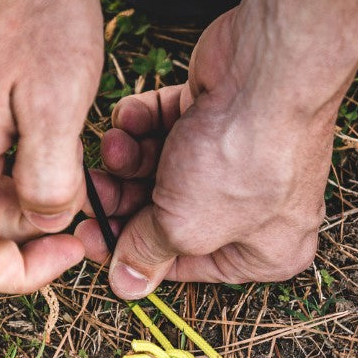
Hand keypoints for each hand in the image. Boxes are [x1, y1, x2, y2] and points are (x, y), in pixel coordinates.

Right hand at [0, 0, 102, 292]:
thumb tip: (47, 222)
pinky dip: (20, 162)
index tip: (73, 250)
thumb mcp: (60, 104)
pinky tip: (56, 131)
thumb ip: (50, 181)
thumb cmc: (32, 8)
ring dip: (34, 192)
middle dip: (40, 228)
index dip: (24, 274)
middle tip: (97, 196)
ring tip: (83, 153)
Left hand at [79, 8, 335, 297]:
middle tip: (90, 194)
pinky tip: (130, 120)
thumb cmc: (242, 161)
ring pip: (163, 170)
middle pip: (170, 217)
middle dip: (125, 202)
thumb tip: (127, 285)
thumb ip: (148, 252)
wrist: (267, 72)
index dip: (134, 253)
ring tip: (113, 150)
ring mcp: (237, 156)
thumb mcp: (184, 227)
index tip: (92, 241)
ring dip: (129, 162)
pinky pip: (167, 127)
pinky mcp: (215, 112)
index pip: (186, 265)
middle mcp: (256, 209)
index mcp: (265, 252)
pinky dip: (142, 125)